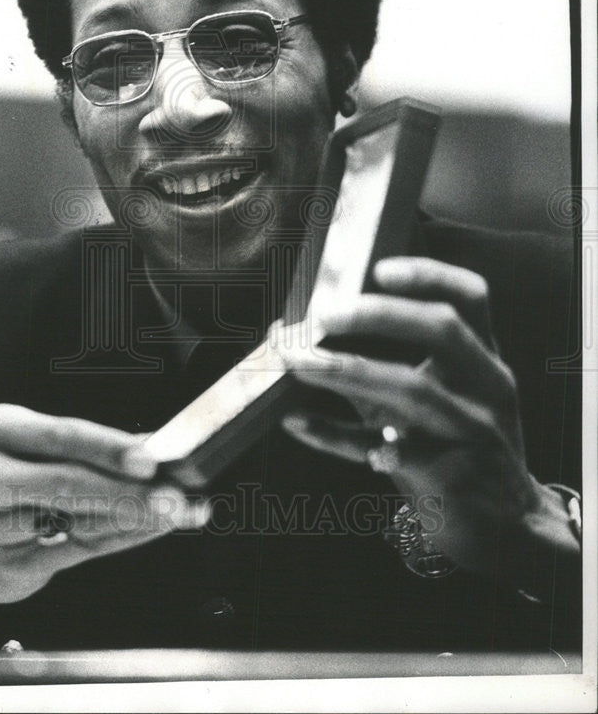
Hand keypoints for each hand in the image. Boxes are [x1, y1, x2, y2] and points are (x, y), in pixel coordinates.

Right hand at [0, 404, 207, 604]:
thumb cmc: (1, 480)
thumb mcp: (35, 449)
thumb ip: (90, 450)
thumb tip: (154, 447)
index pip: (60, 435)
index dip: (108, 447)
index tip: (151, 457)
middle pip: (65, 480)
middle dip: (127, 490)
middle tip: (173, 497)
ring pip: (71, 519)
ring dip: (131, 517)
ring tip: (172, 512)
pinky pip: (71, 553)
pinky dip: (116, 540)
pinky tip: (144, 530)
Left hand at [277, 257, 574, 574]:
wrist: (503, 526)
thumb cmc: (451, 445)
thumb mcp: (434, 397)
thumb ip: (376, 364)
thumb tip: (291, 335)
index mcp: (484, 358)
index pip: (471, 297)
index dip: (427, 275)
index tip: (378, 268)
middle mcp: (488, 387)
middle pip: (445, 331)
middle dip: (380, 315)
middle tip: (323, 314)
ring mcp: (473, 432)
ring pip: (414, 390)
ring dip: (347, 371)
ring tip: (296, 361)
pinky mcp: (449, 476)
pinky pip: (383, 449)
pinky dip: (334, 434)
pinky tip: (297, 421)